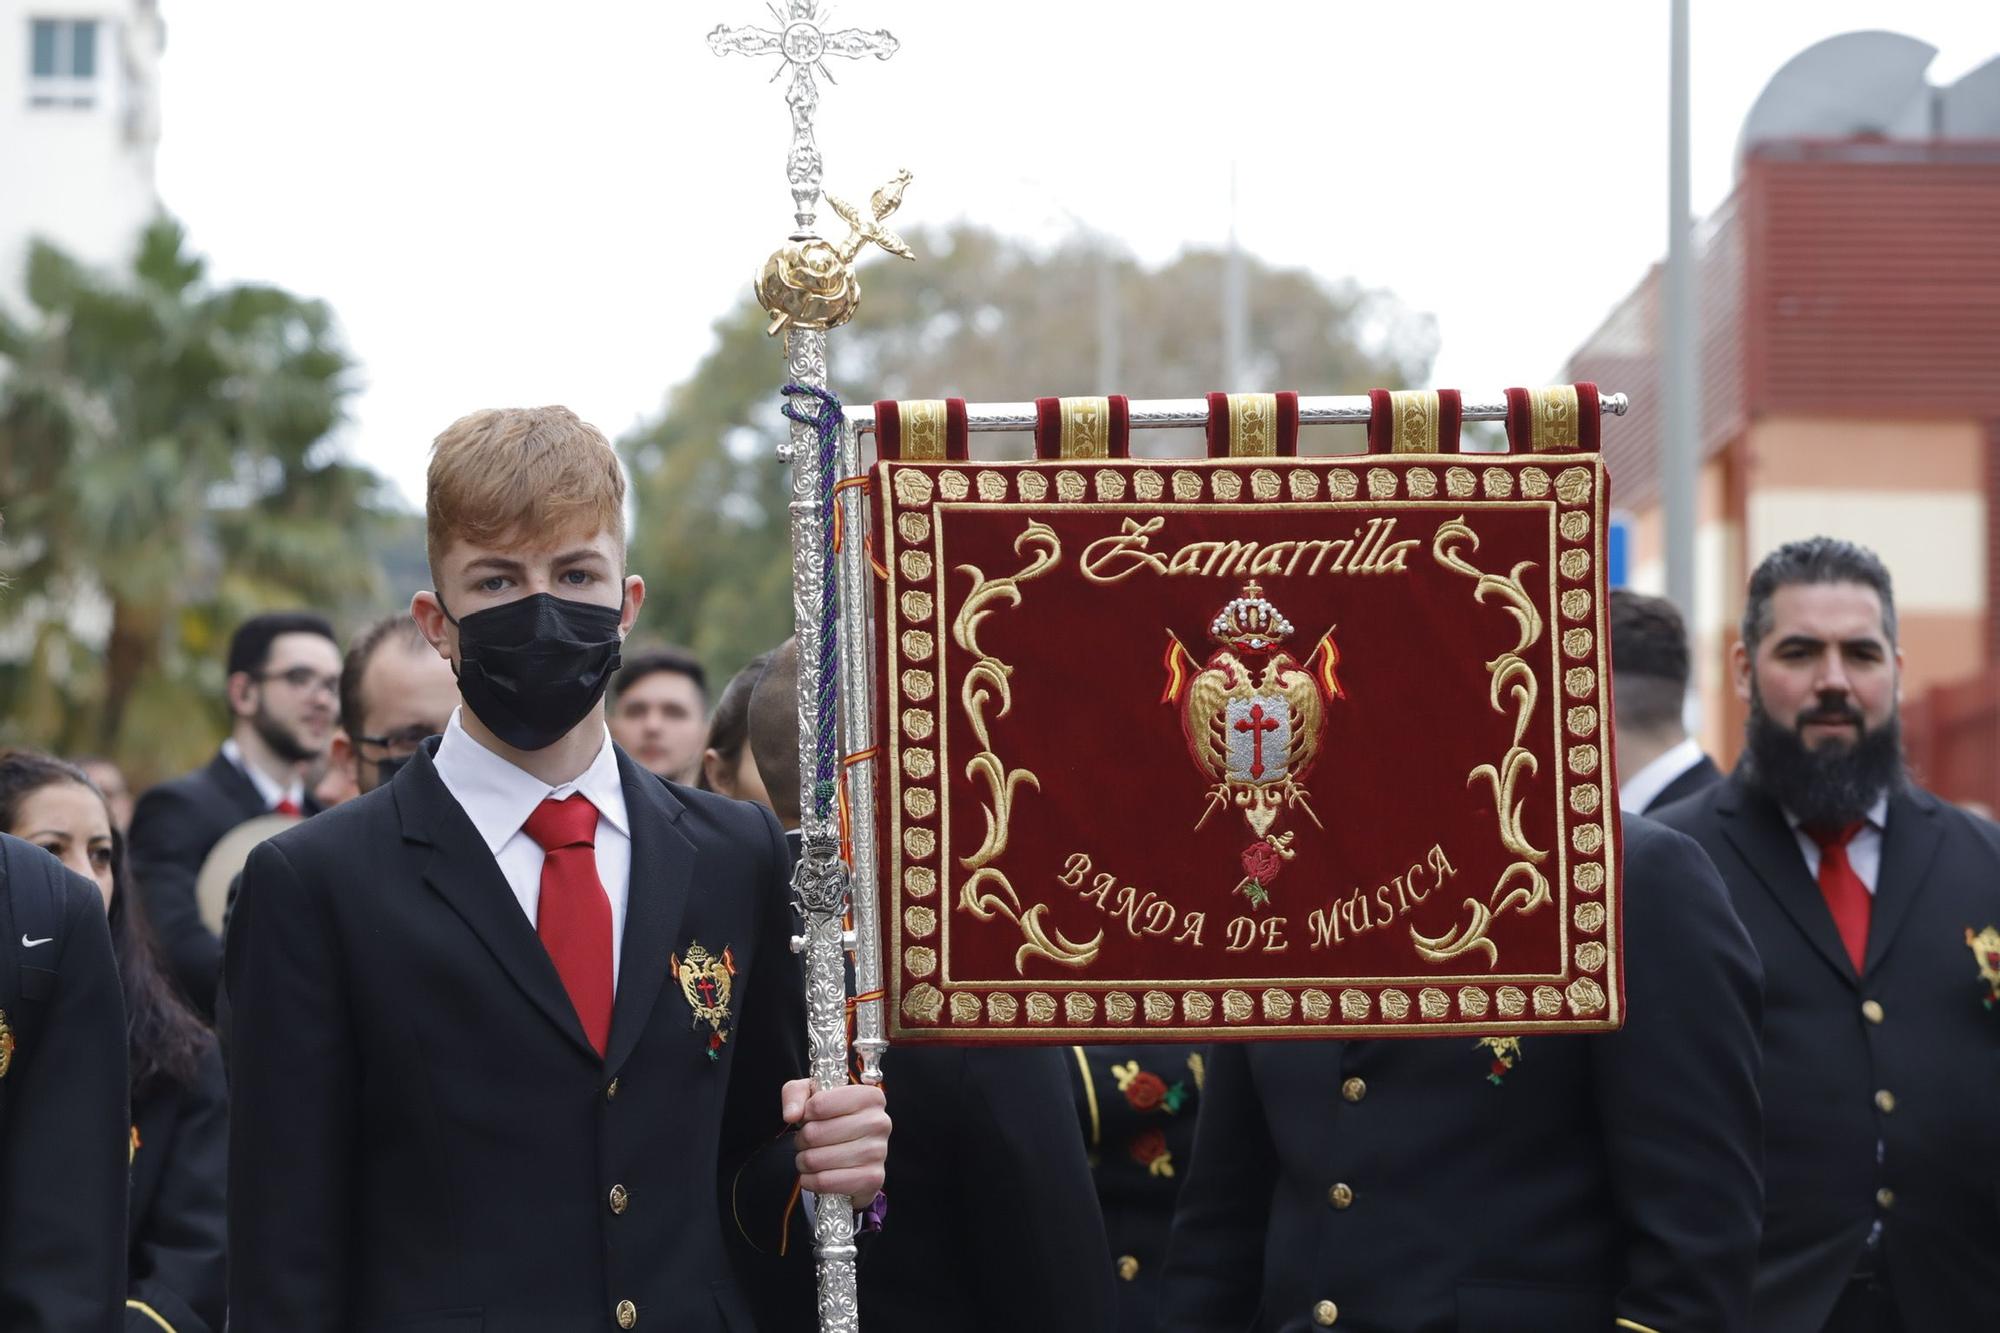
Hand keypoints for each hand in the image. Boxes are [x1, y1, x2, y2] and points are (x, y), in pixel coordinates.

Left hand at [782, 1078, 889, 1199]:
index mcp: (869, 1096)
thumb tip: (792, 1115)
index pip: (818, 1105)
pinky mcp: (872, 1178)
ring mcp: (878, 1152)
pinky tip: (814, 1175)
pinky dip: (810, 1181)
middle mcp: (879, 1122)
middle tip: (808, 1140)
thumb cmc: (833, 1119)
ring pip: (816, 1160)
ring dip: (804, 1161)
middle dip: (802, 1139)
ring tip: (812, 1156)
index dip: (805, 1114)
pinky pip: (825, 1182)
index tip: (810, 1117)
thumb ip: (795, 1094)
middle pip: (814, 1133)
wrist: (853, 1152)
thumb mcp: (811, 1094)